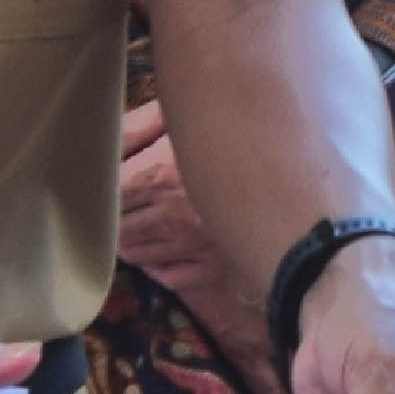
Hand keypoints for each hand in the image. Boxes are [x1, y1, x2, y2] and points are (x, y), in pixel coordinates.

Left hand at [114, 99, 276, 370]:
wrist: (306, 206)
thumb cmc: (247, 139)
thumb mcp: (191, 117)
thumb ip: (144, 122)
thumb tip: (103, 128)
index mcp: (157, 178)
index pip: (104, 191)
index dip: (93, 185)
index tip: (89, 176)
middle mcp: (166, 219)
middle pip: (113, 225)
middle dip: (106, 215)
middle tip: (103, 202)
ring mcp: (187, 251)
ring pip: (135, 253)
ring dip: (128, 240)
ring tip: (130, 222)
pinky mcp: (207, 274)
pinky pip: (165, 276)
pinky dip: (155, 265)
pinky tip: (158, 250)